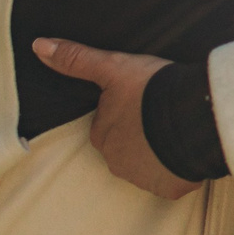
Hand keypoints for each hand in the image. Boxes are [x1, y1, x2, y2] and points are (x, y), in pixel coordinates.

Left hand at [31, 38, 195, 199]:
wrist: (194, 113)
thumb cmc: (151, 89)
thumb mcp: (113, 67)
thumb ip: (76, 59)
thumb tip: (38, 46)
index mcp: (102, 135)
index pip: (109, 125)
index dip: (127, 112)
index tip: (143, 101)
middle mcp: (117, 162)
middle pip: (127, 147)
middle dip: (141, 135)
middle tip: (160, 114)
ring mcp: (143, 178)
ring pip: (148, 165)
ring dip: (159, 151)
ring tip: (177, 129)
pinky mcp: (169, 188)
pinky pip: (170, 181)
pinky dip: (177, 169)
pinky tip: (187, 149)